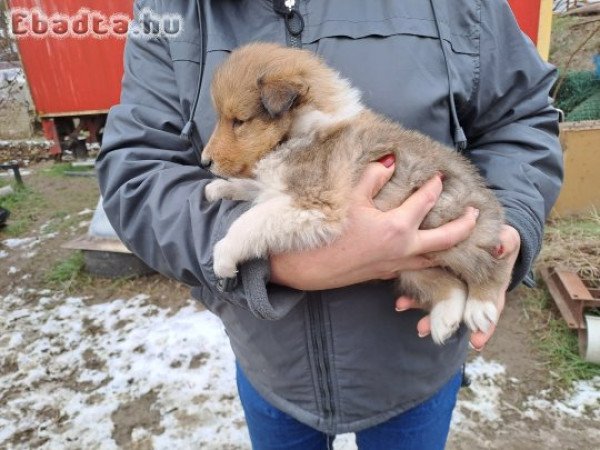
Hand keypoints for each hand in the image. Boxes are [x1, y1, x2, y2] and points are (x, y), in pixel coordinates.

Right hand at [269, 155, 479, 290]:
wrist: (303, 268)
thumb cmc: (325, 232)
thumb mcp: (348, 198)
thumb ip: (373, 177)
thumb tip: (391, 161)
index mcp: (396, 228)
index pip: (425, 202)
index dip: (434, 186)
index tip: (440, 175)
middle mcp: (403, 249)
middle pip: (446, 239)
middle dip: (464, 225)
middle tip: (475, 213)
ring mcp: (395, 265)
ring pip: (434, 258)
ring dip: (450, 246)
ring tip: (460, 234)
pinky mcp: (384, 274)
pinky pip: (416, 267)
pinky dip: (429, 258)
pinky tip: (426, 252)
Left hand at [395, 224, 520, 349]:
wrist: (480, 230)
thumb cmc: (498, 239)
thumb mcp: (507, 239)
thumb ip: (505, 244)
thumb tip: (499, 248)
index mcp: (492, 287)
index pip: (490, 310)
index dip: (485, 327)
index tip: (477, 342)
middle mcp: (472, 292)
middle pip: (460, 314)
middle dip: (446, 325)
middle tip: (432, 334)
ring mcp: (453, 287)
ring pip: (441, 306)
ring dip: (428, 317)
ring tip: (418, 327)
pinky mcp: (437, 278)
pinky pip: (426, 290)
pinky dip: (414, 299)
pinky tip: (400, 304)